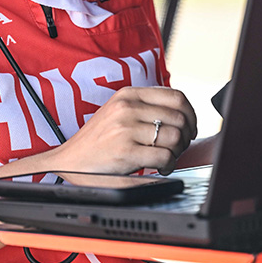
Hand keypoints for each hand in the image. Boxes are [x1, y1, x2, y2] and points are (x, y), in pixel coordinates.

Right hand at [49, 86, 197, 175]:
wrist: (70, 160)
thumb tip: (183, 114)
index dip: (191, 114)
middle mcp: (127, 107)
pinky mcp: (126, 151)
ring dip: (177, 152)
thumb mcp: (118, 111)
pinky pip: (165, 157)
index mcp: (128, 94)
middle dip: (185, 137)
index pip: (176, 96)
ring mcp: (126, 128)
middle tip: (177, 147)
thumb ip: (145, 106)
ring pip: (175, 137)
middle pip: (179, 118)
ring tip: (166, 158)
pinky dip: (169, 166)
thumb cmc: (98, 139)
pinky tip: (159, 168)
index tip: (189, 128)